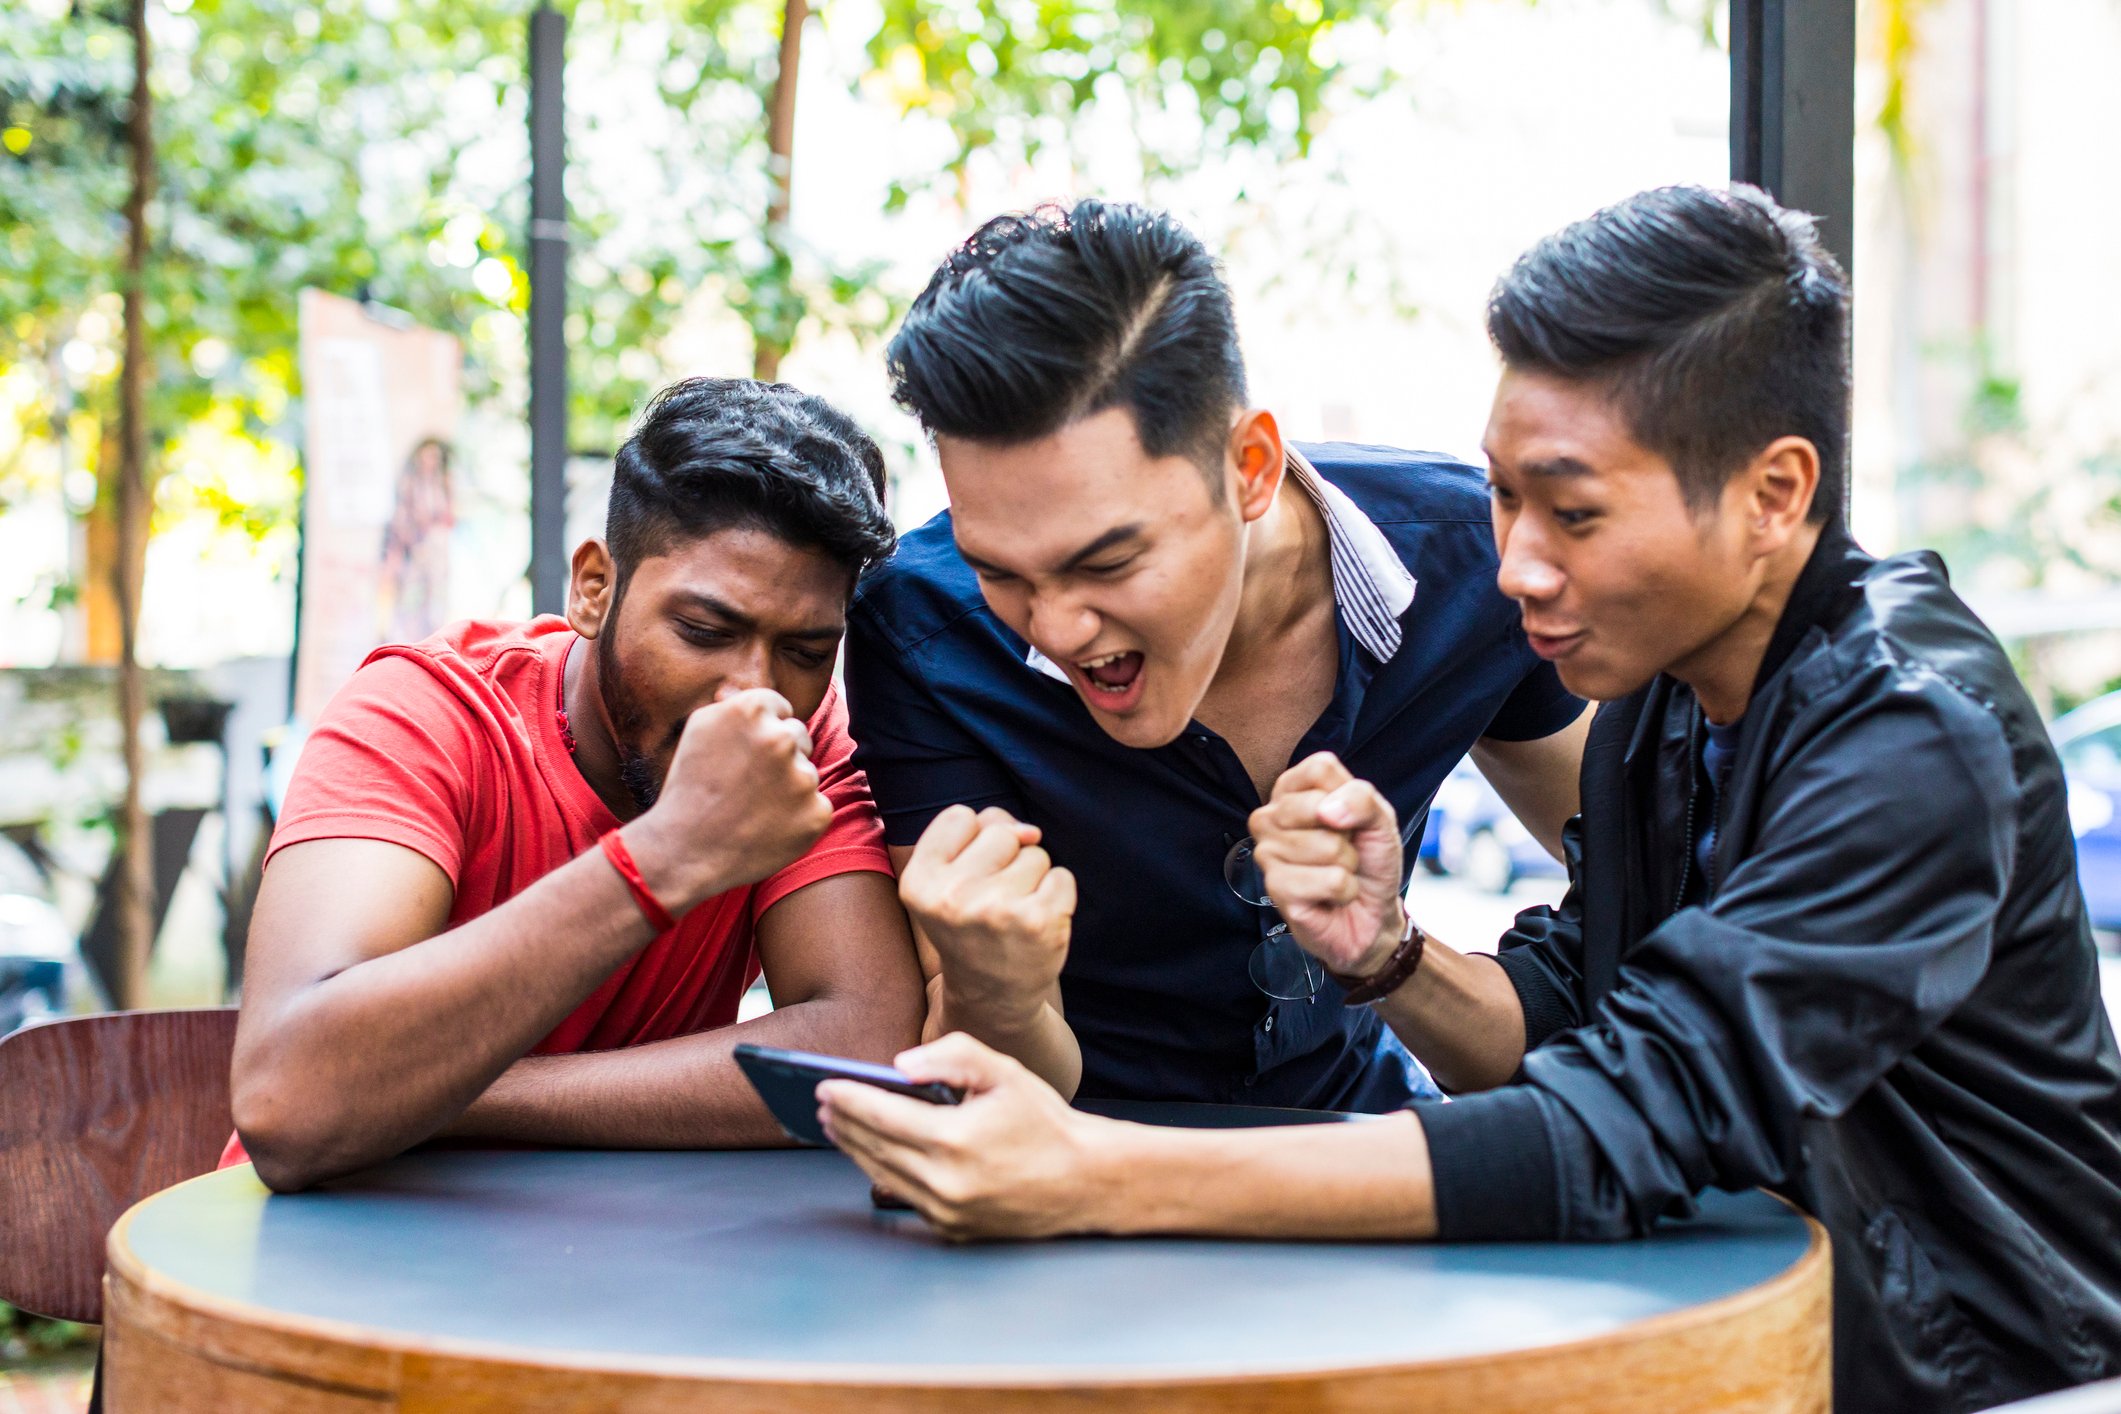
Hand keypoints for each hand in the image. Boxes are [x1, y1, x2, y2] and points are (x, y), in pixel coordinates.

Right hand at [627, 688, 831, 909]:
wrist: (684, 851)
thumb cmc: (688, 790)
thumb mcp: (699, 730)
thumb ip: (733, 704)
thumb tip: (747, 690)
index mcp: (751, 710)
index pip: (780, 707)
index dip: (761, 732)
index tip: (744, 754)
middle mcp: (780, 738)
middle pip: (798, 737)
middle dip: (780, 757)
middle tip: (747, 784)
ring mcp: (802, 777)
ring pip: (806, 773)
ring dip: (788, 788)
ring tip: (752, 809)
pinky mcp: (816, 813)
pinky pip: (816, 806)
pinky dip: (798, 818)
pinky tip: (767, 828)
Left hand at [819, 1033, 1105, 1238]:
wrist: (1086, 1181)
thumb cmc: (1046, 1122)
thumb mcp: (1005, 1072)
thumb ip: (952, 1056)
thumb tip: (900, 1064)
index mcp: (955, 1140)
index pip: (881, 1115)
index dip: (848, 1098)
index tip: (824, 1085)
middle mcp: (945, 1182)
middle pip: (873, 1147)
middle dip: (843, 1121)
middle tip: (822, 1102)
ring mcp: (946, 1212)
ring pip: (881, 1174)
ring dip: (854, 1147)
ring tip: (837, 1125)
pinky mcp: (951, 1230)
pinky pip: (903, 1197)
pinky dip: (882, 1171)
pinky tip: (872, 1153)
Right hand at [898, 805, 1074, 1028]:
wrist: (992, 998)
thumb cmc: (971, 927)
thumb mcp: (948, 881)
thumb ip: (978, 836)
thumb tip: (1030, 831)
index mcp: (918, 883)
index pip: (959, 816)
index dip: (972, 842)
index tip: (968, 877)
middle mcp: (952, 896)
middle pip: (1000, 831)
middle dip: (1006, 858)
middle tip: (993, 901)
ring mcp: (997, 910)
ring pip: (1035, 853)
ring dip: (1033, 879)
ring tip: (1014, 913)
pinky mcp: (1038, 922)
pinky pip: (1062, 876)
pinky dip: (1057, 896)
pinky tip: (1036, 923)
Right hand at [1249, 752, 1406, 976]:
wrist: (1372, 913)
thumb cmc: (1369, 860)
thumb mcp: (1380, 819)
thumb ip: (1361, 799)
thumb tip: (1327, 811)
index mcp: (1292, 789)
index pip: (1319, 768)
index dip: (1349, 796)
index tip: (1349, 819)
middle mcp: (1270, 816)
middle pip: (1318, 806)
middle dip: (1348, 836)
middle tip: (1343, 850)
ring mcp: (1267, 852)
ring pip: (1327, 846)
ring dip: (1347, 866)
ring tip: (1337, 873)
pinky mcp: (1276, 888)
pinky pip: (1329, 880)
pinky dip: (1344, 890)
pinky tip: (1331, 896)